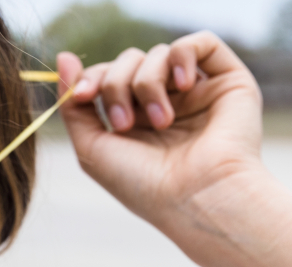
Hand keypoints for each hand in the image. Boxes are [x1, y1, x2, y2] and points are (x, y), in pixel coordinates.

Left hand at [57, 31, 263, 228]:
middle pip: (130, 61)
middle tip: (124, 124)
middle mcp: (167, 101)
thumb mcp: (93, 149)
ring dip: (147, 82)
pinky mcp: (228, 81)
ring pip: (158, 54)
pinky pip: (200, 42)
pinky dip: (182, 56)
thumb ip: (74, 105)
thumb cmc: (145, 185)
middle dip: (116, 84)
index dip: (91, 79)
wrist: (197, 199)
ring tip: (161, 121)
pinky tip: (182, 85)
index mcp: (137, 118)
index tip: (83, 95)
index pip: (108, 76)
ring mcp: (197, 91)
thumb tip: (64, 57)